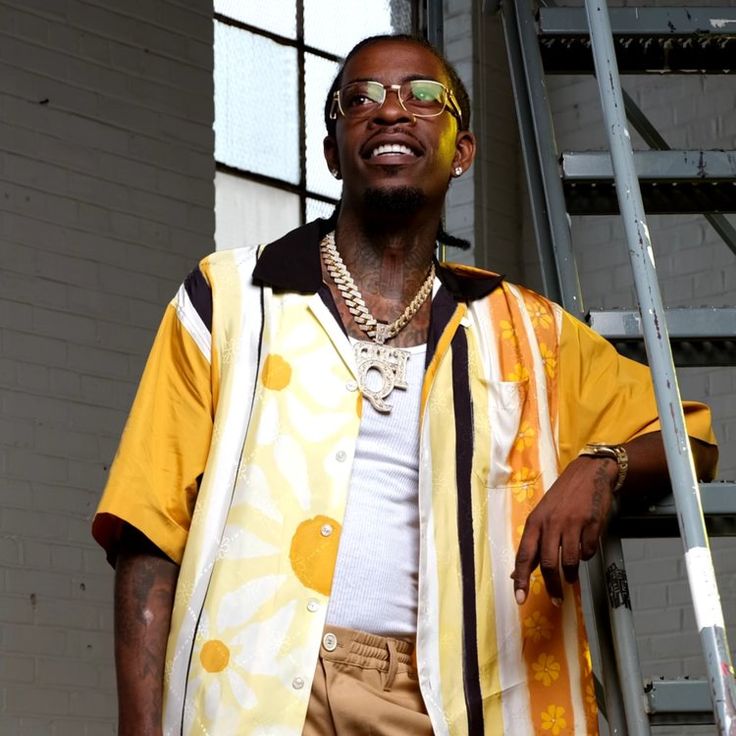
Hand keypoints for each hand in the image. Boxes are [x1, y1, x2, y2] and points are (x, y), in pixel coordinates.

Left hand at [511, 456, 616, 604]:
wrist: (588, 474)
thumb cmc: (562, 497)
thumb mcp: (542, 515)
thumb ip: (533, 543)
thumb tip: (517, 572)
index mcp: (535, 522)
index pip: (524, 555)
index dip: (521, 578)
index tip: (520, 599)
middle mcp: (551, 523)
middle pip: (549, 564)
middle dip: (553, 586)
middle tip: (557, 599)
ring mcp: (572, 523)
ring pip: (571, 560)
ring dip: (572, 573)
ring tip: (572, 576)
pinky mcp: (592, 524)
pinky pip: (588, 551)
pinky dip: (586, 554)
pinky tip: (584, 546)